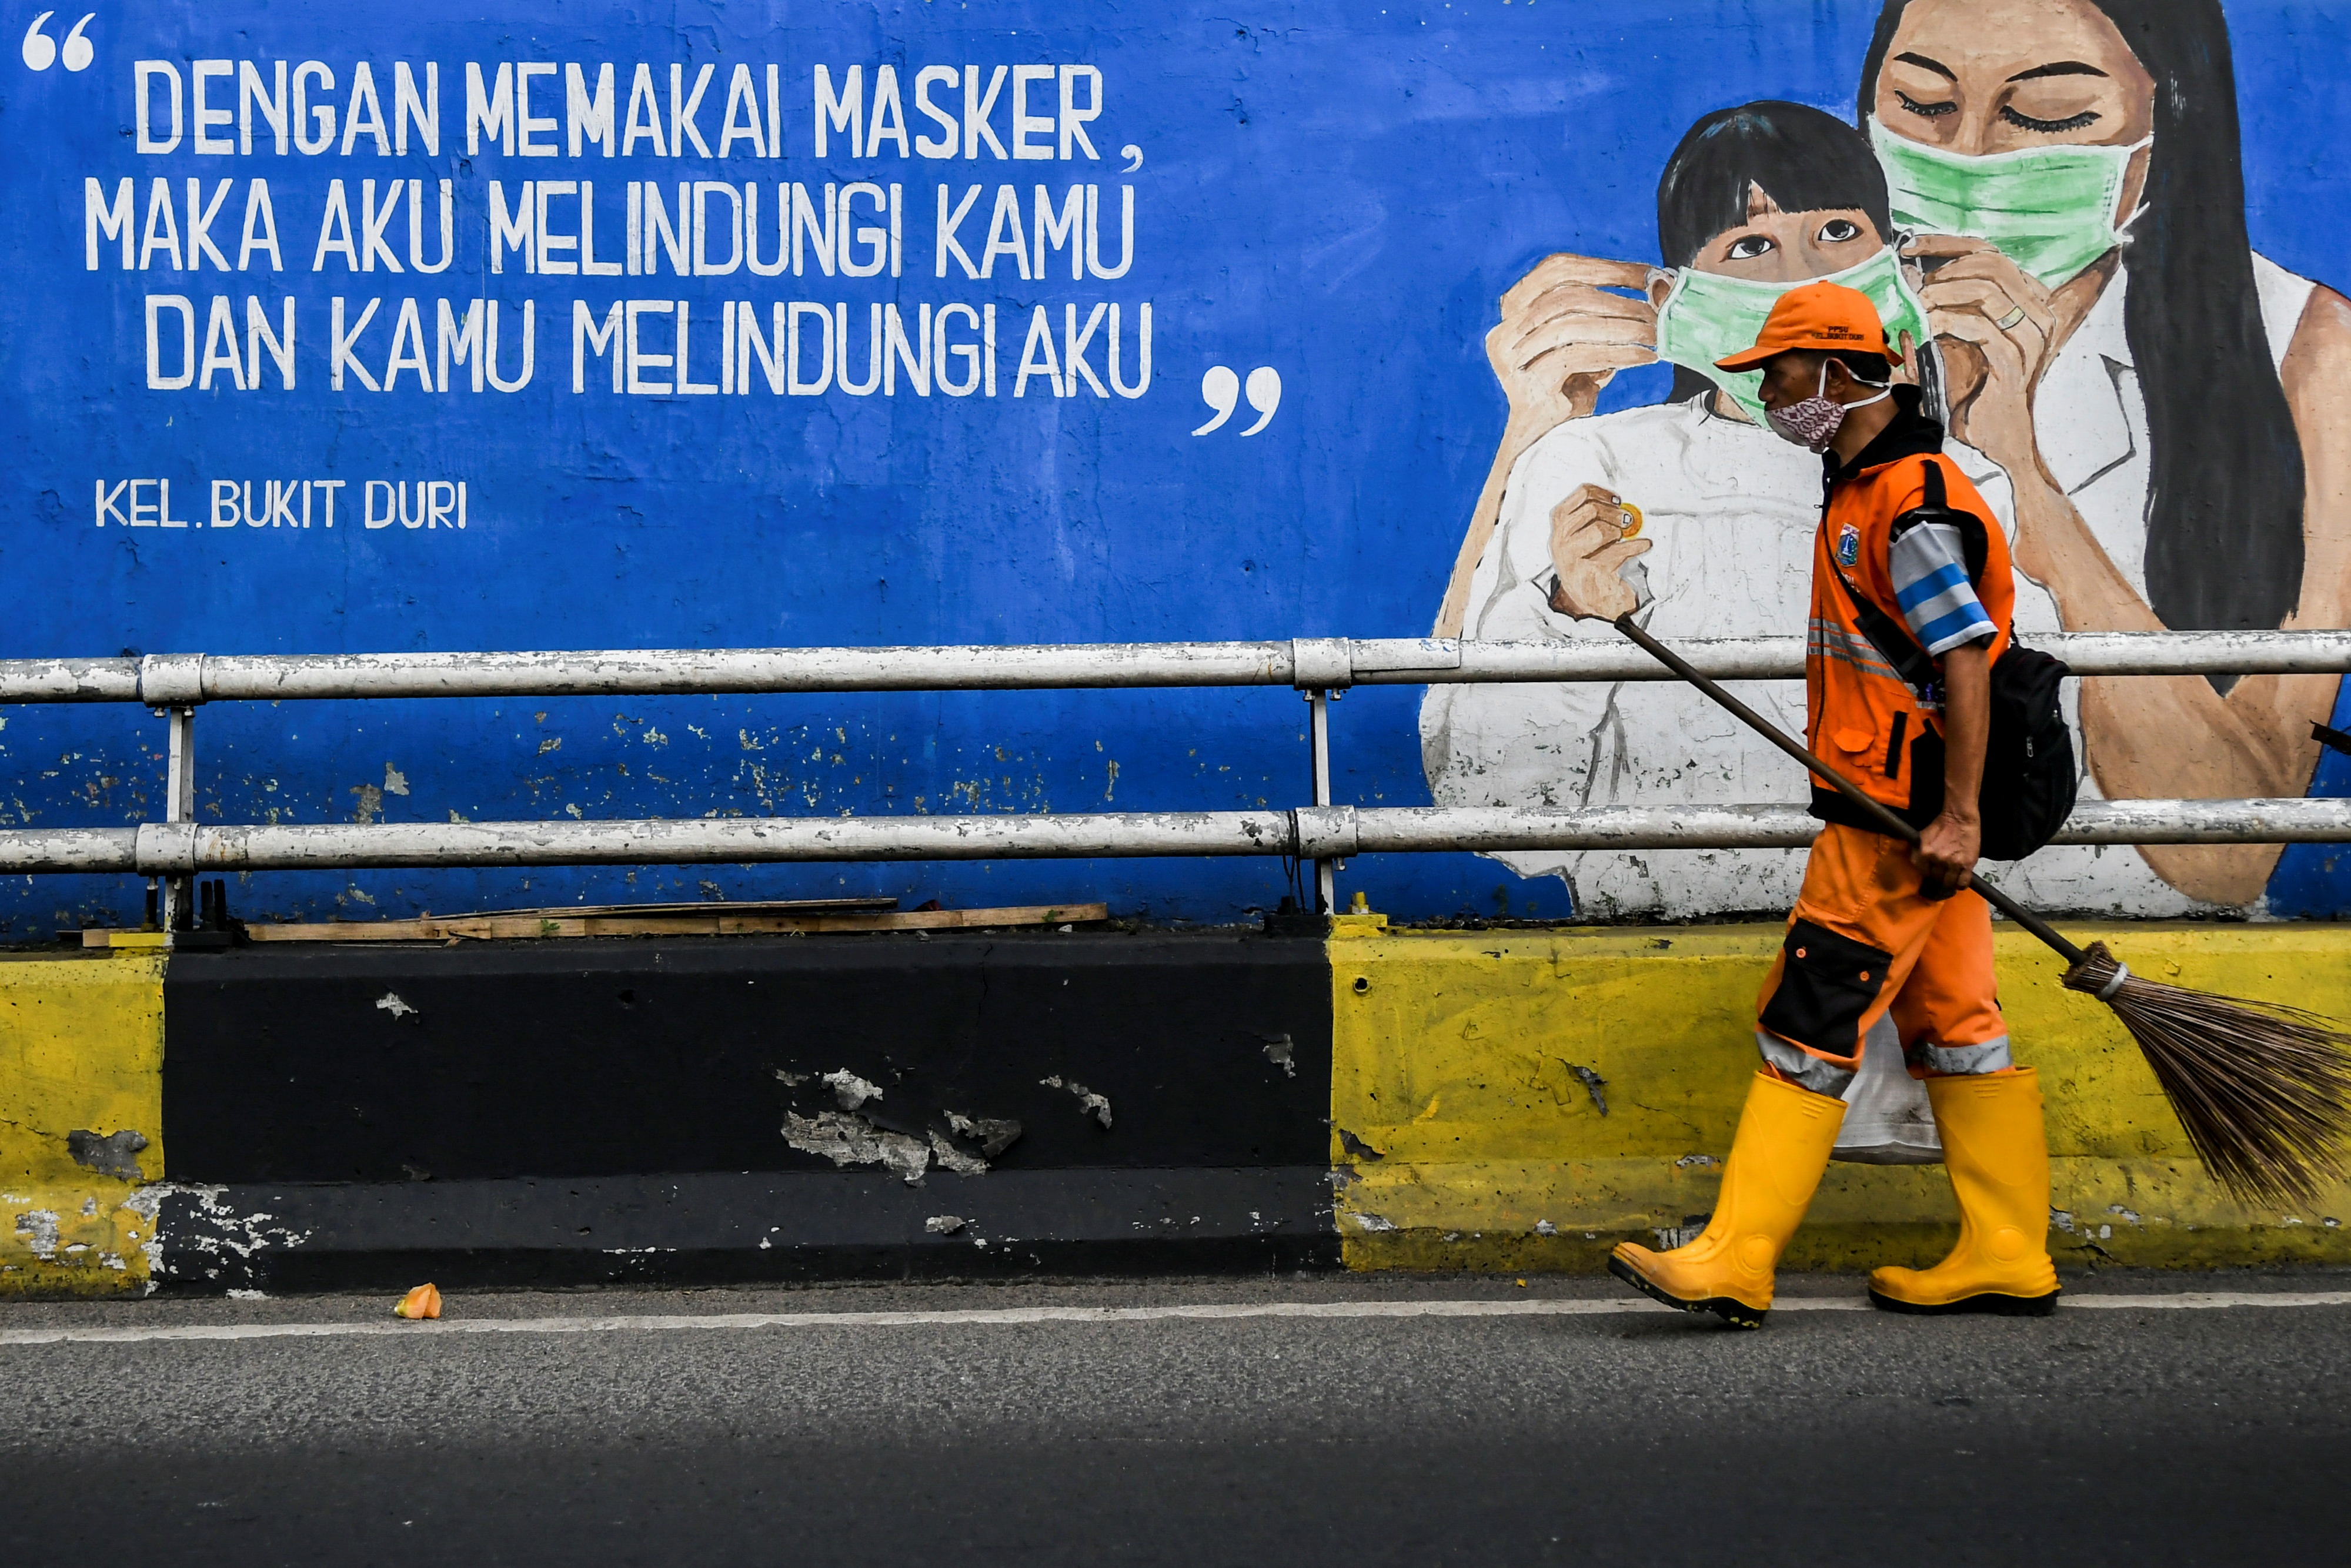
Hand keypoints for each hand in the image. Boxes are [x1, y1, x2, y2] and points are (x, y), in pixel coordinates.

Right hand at [1487, 254, 1659, 432]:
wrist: (1547, 440)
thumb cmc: (1570, 383)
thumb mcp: (1584, 336)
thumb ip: (1602, 307)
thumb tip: (1656, 284)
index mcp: (1513, 307)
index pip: (1557, 269)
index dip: (1605, 267)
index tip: (1647, 274)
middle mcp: (1504, 330)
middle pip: (1567, 296)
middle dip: (1620, 300)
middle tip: (1658, 310)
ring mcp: (1511, 360)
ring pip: (1573, 326)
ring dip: (1623, 327)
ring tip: (1655, 334)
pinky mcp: (1528, 387)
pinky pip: (1578, 357)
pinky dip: (1618, 353)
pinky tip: (1644, 356)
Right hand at [1546, 484, 1651, 620]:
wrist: (1587, 597)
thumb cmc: (1587, 562)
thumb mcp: (1582, 535)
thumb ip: (1595, 517)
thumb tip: (1620, 506)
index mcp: (1559, 525)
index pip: (1581, 494)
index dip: (1603, 493)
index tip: (1616, 500)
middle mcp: (1560, 540)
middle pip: (1591, 510)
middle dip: (1614, 513)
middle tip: (1626, 520)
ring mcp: (1571, 559)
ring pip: (1599, 531)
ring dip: (1618, 531)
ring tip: (1622, 537)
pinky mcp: (1588, 574)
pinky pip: (1617, 553)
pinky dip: (1635, 546)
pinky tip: (1644, 544)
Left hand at [1908, 235, 2057, 471]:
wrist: (1992, 437)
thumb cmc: (1973, 388)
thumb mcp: (1958, 337)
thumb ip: (1944, 305)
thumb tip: (1907, 275)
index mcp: (2029, 300)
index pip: (1991, 252)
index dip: (1947, 244)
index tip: (1909, 247)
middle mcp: (2038, 312)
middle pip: (1991, 263)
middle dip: (1945, 270)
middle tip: (1914, 289)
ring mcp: (2031, 336)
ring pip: (1986, 288)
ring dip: (1942, 293)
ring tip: (1916, 307)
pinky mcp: (2014, 360)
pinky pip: (1978, 326)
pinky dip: (1945, 321)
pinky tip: (1924, 329)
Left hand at [1913, 808, 1981, 897]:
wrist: (1960, 817)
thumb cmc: (1942, 825)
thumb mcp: (1923, 837)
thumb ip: (1919, 852)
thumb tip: (1920, 865)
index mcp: (1924, 853)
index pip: (1922, 872)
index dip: (1927, 871)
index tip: (1931, 870)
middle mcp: (1937, 859)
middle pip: (1935, 877)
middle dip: (1938, 875)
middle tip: (1943, 871)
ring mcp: (1952, 863)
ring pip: (1948, 882)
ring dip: (1949, 880)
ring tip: (1951, 875)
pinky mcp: (1967, 864)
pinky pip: (1962, 882)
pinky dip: (1961, 884)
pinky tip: (1960, 880)